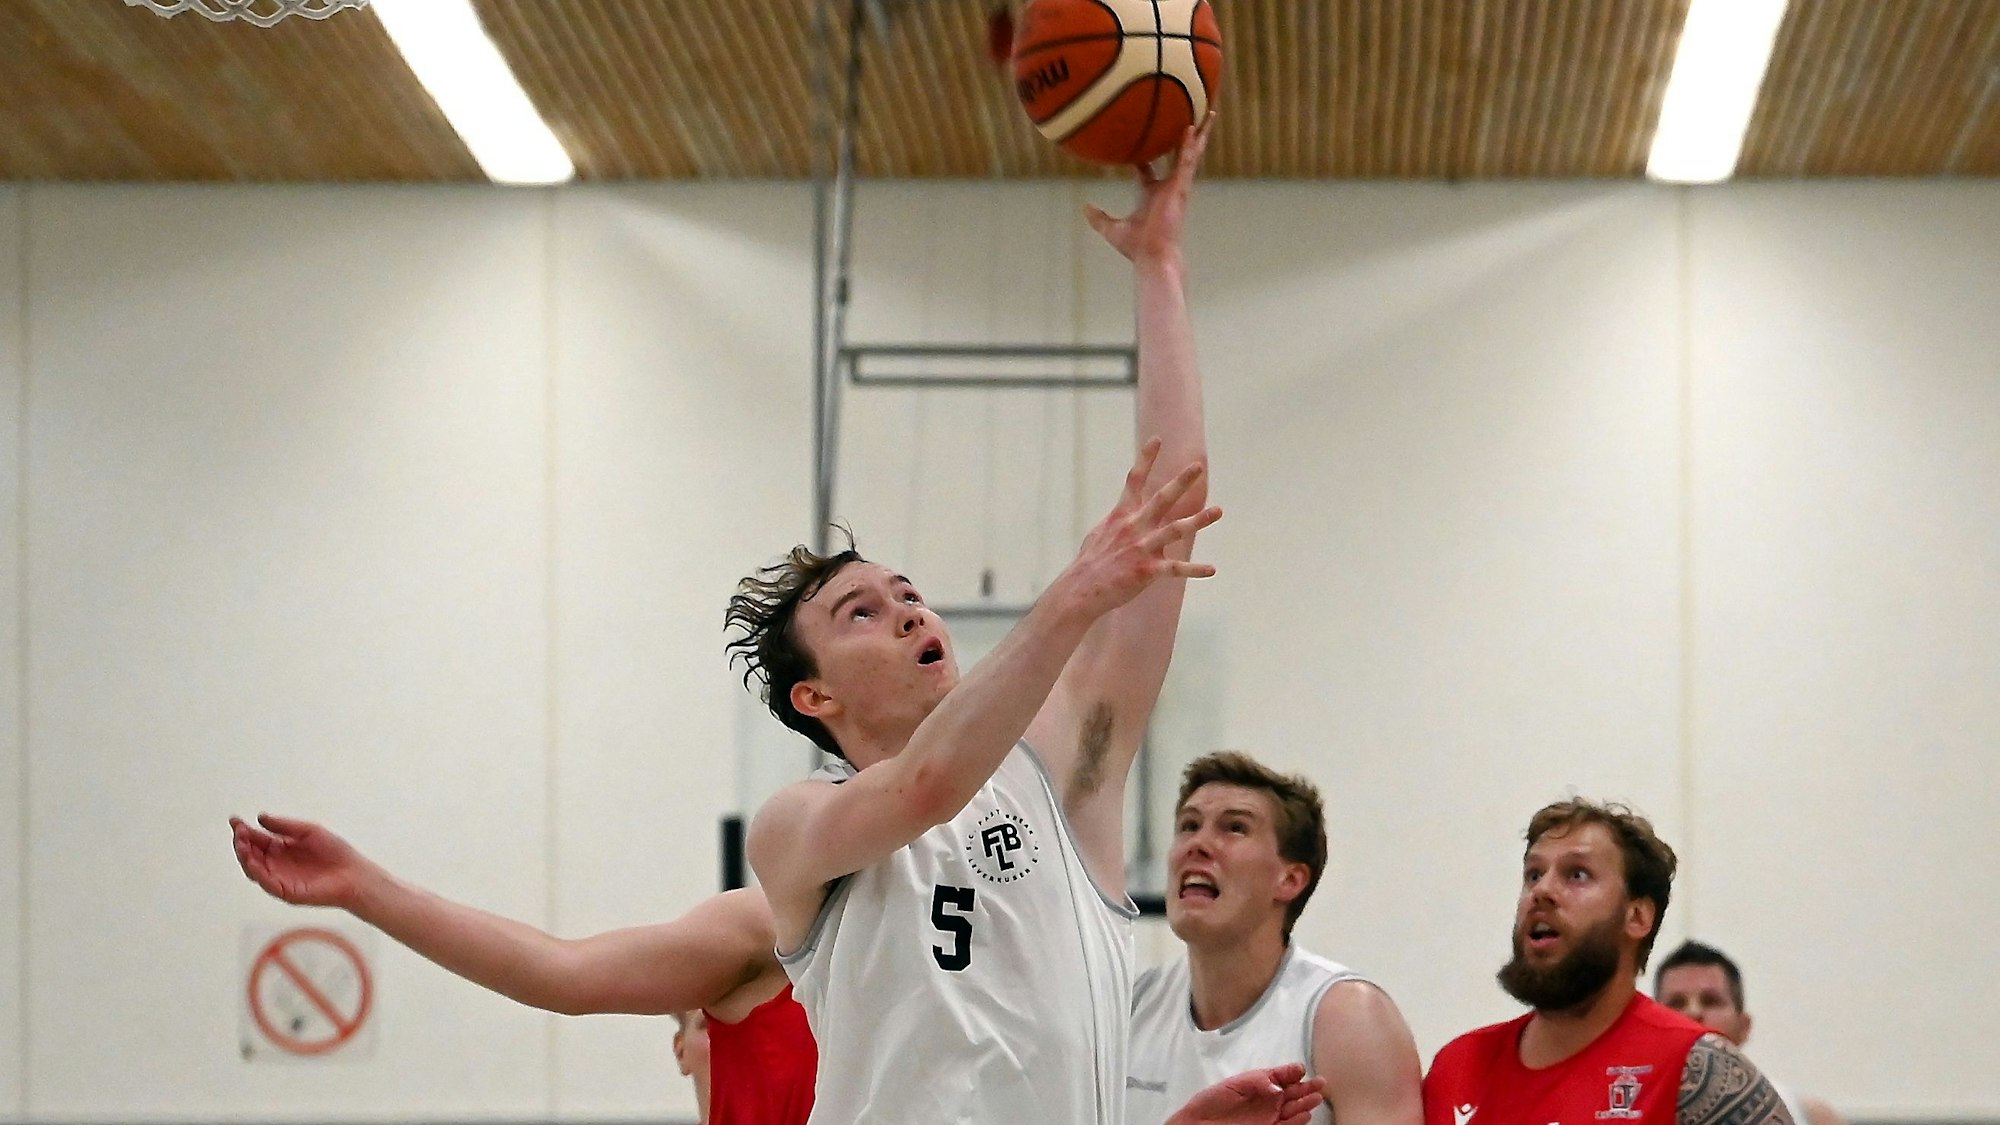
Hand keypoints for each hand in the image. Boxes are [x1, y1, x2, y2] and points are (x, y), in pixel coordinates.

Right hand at [230, 813, 374, 908]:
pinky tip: (253, 861)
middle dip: (242, 842)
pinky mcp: (286, 892)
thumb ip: (285, 826)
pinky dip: (258, 873)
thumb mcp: (309, 831)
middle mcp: (277, 863)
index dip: (244, 830)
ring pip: (254, 869)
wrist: (354, 873)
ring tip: (241, 844)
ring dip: (245, 857)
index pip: (257, 839)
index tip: (234, 820)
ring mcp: (280, 878)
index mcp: (282, 847)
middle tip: (238, 831)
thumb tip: (260, 817)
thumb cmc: (335, 851)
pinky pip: (267, 883)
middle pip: (251, 854)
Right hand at [1051, 437, 1219, 621]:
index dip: (1145, 459)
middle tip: (1197, 466)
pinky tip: (1211, 569)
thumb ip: (1119, 524)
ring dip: (1198, 520)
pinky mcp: (1146, 570)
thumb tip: (1128, 519)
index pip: (1134, 481)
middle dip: (1180, 482)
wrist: (1080, 590)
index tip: (1157, 440)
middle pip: (1161, 499)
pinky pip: (1175, 569)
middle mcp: (1133, 527)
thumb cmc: (1090, 563)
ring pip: (1175, 530)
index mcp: (1121, 516)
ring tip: (1218, 510)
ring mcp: (1141, 548)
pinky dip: (1194, 569)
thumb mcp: (1101, 535)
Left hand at [1085, 113, 1214, 264]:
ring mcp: (1177, 185)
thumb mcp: (1111, 228)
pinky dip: (1189, 144)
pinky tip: (1192, 127)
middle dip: (1186, 139)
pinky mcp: (1181, 187)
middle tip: (1192, 119)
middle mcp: (1168, 187)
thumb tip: (1085, 207)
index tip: (1140, 142)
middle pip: (1178, 156)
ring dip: (1200, 134)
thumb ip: (1098, 217)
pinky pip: (1187, 160)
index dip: (1144, 155)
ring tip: (1209, 112)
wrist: (1152, 255)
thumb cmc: (1137, 247)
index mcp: (1152, 193)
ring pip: (1191, 153)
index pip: (1148, 168)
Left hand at [1169, 1063, 1326, 1124]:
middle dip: (1307, 1087)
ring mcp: (1269, 1116)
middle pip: (1292, 1093)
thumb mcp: (1235, 1085)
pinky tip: (1306, 1114)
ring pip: (1293, 1109)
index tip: (1300, 1069)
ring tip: (1317, 1097)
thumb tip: (1277, 1084)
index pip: (1281, 1076)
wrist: (1200, 1124)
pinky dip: (1296, 1121)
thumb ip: (1257, 1082)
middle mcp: (1267, 1100)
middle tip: (1321, 1083)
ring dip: (1305, 1103)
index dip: (1292, 1072)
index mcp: (1259, 1083)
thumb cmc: (1212, 1101)